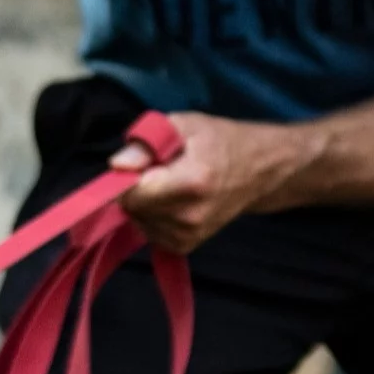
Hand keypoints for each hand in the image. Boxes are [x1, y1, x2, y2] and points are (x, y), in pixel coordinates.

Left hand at [110, 115, 305, 254]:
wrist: (257, 172)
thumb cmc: (220, 141)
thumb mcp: (185, 126)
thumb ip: (147, 143)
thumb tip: (117, 165)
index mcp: (192, 183)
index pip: (132, 193)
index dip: (127, 177)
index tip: (143, 163)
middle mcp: (189, 217)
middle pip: (132, 208)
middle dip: (136, 188)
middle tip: (161, 170)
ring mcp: (187, 236)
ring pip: (137, 221)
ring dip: (145, 203)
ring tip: (171, 185)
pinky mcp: (184, 247)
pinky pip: (148, 231)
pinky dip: (152, 216)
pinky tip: (173, 202)